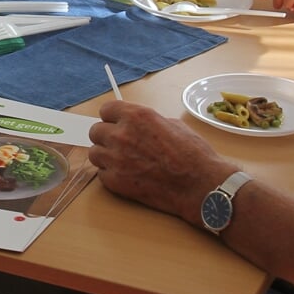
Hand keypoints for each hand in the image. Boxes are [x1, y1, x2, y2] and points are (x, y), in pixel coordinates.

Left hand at [88, 101, 236, 226]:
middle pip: (95, 131)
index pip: (106, 109)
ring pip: (94, 153)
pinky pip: (101, 174)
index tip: (115, 123)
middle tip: (119, 144)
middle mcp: (122, 135)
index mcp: (137, 116)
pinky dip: (111, 174)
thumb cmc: (193, 154)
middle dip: (106, 136)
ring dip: (105, 156)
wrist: (200, 184)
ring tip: (122, 161)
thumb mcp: (173, 125)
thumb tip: (138, 125)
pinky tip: (126, 175)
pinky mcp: (116, 181)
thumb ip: (148, 123)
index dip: (112, 117)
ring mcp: (116, 159)